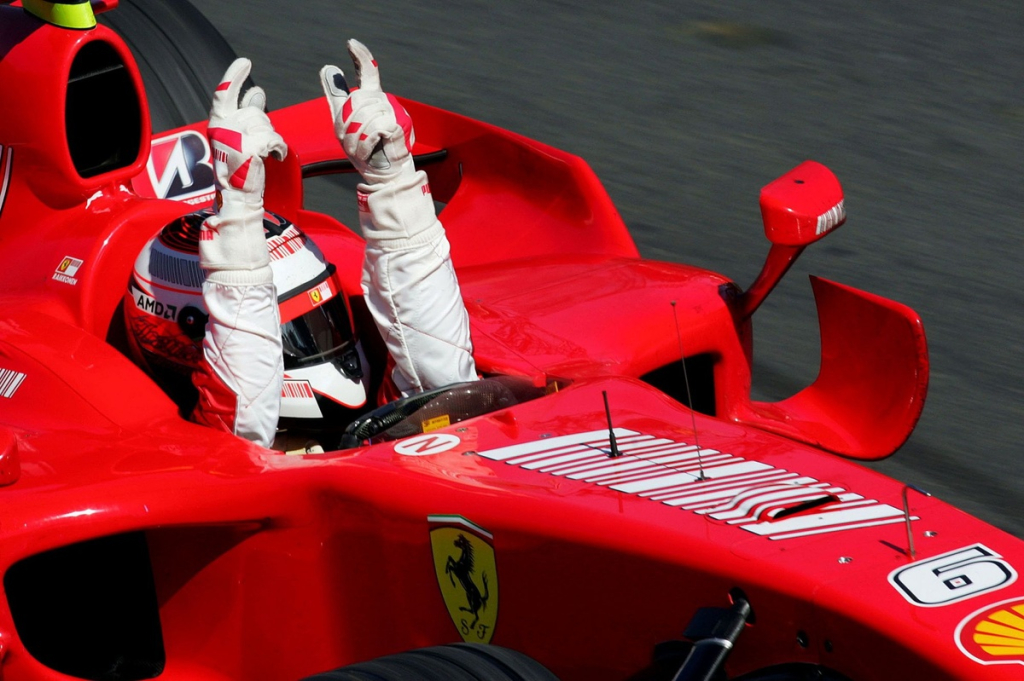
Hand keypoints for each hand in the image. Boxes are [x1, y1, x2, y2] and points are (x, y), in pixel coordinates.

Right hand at [208, 58, 286, 196]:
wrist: (238, 196)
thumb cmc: (239, 168)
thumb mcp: (239, 136)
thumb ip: (247, 113)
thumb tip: (258, 92)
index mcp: (217, 123)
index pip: (224, 93)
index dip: (234, 76)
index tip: (245, 62)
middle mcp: (222, 127)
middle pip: (255, 113)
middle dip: (263, 128)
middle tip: (255, 148)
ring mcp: (235, 137)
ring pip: (267, 126)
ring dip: (271, 141)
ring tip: (260, 157)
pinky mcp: (250, 148)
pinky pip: (275, 139)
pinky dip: (279, 149)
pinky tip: (273, 158)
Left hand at [320, 39, 415, 183]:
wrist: (383, 172)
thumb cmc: (365, 148)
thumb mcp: (343, 120)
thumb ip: (337, 95)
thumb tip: (328, 67)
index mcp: (371, 97)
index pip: (367, 71)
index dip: (360, 56)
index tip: (350, 44)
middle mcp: (384, 101)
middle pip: (355, 102)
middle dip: (347, 126)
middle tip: (353, 144)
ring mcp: (393, 112)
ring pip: (362, 118)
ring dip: (356, 140)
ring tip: (363, 150)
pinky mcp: (397, 125)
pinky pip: (371, 130)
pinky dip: (365, 145)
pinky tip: (371, 152)